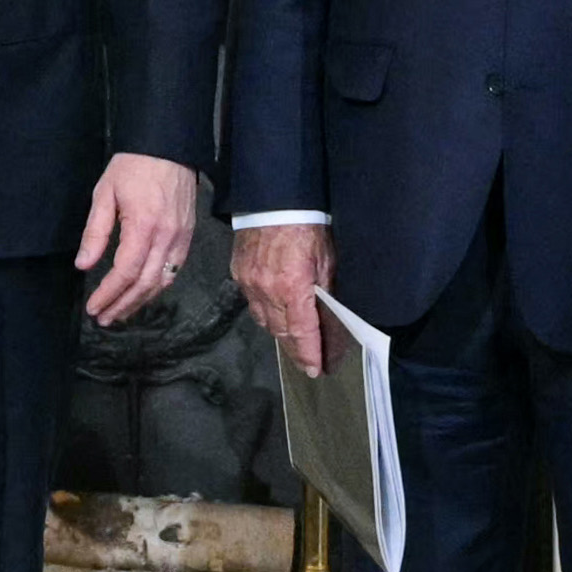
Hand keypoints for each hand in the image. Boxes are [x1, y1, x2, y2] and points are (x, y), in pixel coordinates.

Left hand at [77, 154, 199, 327]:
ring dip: (141, 300)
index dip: (108, 294)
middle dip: (123, 304)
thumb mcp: (104, 195)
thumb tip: (84, 265)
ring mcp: (182, 236)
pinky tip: (144, 291)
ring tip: (121, 312)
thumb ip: (95, 232)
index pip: (126, 271)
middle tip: (104, 318)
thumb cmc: (132, 168)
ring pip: (164, 279)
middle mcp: (167, 235)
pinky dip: (159, 285)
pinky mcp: (189, 234)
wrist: (169, 148)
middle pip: (146, 282)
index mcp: (144, 225)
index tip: (93, 307)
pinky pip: (175, 268)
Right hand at [232, 223, 336, 377]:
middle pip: (282, 331)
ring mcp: (249, 285)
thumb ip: (327, 289)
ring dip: (281, 333)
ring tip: (296, 341)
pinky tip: (277, 316)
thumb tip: (332, 317)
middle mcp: (267, 291)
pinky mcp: (239, 276)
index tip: (315, 370)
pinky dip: (267, 314)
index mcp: (293, 287)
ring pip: (266, 321)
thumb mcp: (327, 257)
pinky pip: (254, 305)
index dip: (309, 352)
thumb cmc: (309, 227)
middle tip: (308, 361)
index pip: (302, 331)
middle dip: (296, 348)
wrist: (274, 201)